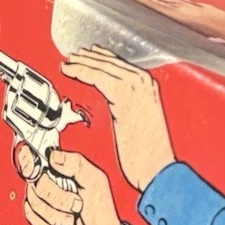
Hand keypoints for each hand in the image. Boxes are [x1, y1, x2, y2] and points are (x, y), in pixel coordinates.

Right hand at [22, 149, 125, 224]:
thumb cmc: (102, 214)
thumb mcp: (96, 182)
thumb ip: (76, 164)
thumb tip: (53, 155)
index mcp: (62, 172)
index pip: (37, 158)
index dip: (30, 159)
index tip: (36, 167)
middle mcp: (50, 186)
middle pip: (36, 183)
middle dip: (57, 197)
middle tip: (75, 204)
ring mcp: (44, 204)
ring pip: (33, 202)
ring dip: (56, 215)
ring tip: (71, 218)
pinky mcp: (40, 222)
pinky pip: (32, 220)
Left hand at [60, 47, 173, 191]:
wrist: (157, 168)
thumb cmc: (149, 153)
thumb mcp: (139, 121)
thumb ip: (127, 106)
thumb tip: (113, 101)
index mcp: (148, 86)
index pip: (119, 64)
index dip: (100, 58)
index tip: (85, 57)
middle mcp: (144, 82)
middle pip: (109, 62)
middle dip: (88, 58)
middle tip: (72, 57)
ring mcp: (136, 87)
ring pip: (102, 67)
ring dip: (81, 63)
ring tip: (67, 63)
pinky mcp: (125, 96)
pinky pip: (97, 77)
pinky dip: (81, 72)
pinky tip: (70, 71)